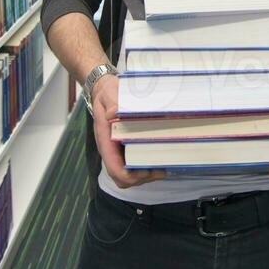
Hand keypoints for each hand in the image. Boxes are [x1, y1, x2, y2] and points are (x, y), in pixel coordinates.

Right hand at [92, 74, 167, 189]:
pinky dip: (146, 168)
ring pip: (129, 175)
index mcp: (105, 140)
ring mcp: (117, 151)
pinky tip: (159, 158)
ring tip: (163, 166)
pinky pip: (133, 166)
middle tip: (160, 169)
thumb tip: (113, 114)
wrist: (105, 90)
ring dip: (145, 175)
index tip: (146, 170)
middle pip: (122, 178)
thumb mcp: (110, 93)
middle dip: (141, 178)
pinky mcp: (125, 148)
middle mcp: (110, 150)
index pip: (113, 168)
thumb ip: (112, 103)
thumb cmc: (109, 93)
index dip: (130, 175)